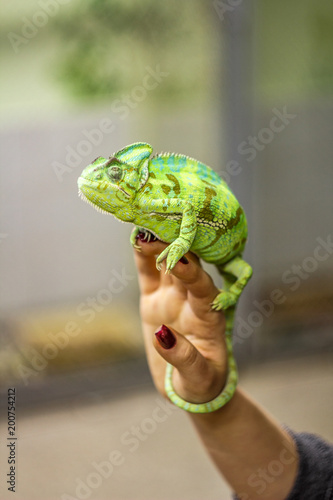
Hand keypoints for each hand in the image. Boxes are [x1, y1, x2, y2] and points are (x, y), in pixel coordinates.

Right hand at [133, 237, 227, 403]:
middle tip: (162, 226)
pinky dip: (143, 256)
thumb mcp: (197, 378)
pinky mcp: (154, 299)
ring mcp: (173, 297)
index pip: (203, 289)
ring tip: (146, 227)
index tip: (180, 259)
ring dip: (159, 245)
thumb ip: (183, 357)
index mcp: (210, 317)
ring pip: (167, 264)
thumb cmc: (201, 385)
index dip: (192, 273)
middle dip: (176, 246)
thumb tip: (161, 335)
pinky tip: (137, 236)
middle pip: (186, 267)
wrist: (190, 386)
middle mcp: (193, 300)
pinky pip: (148, 273)